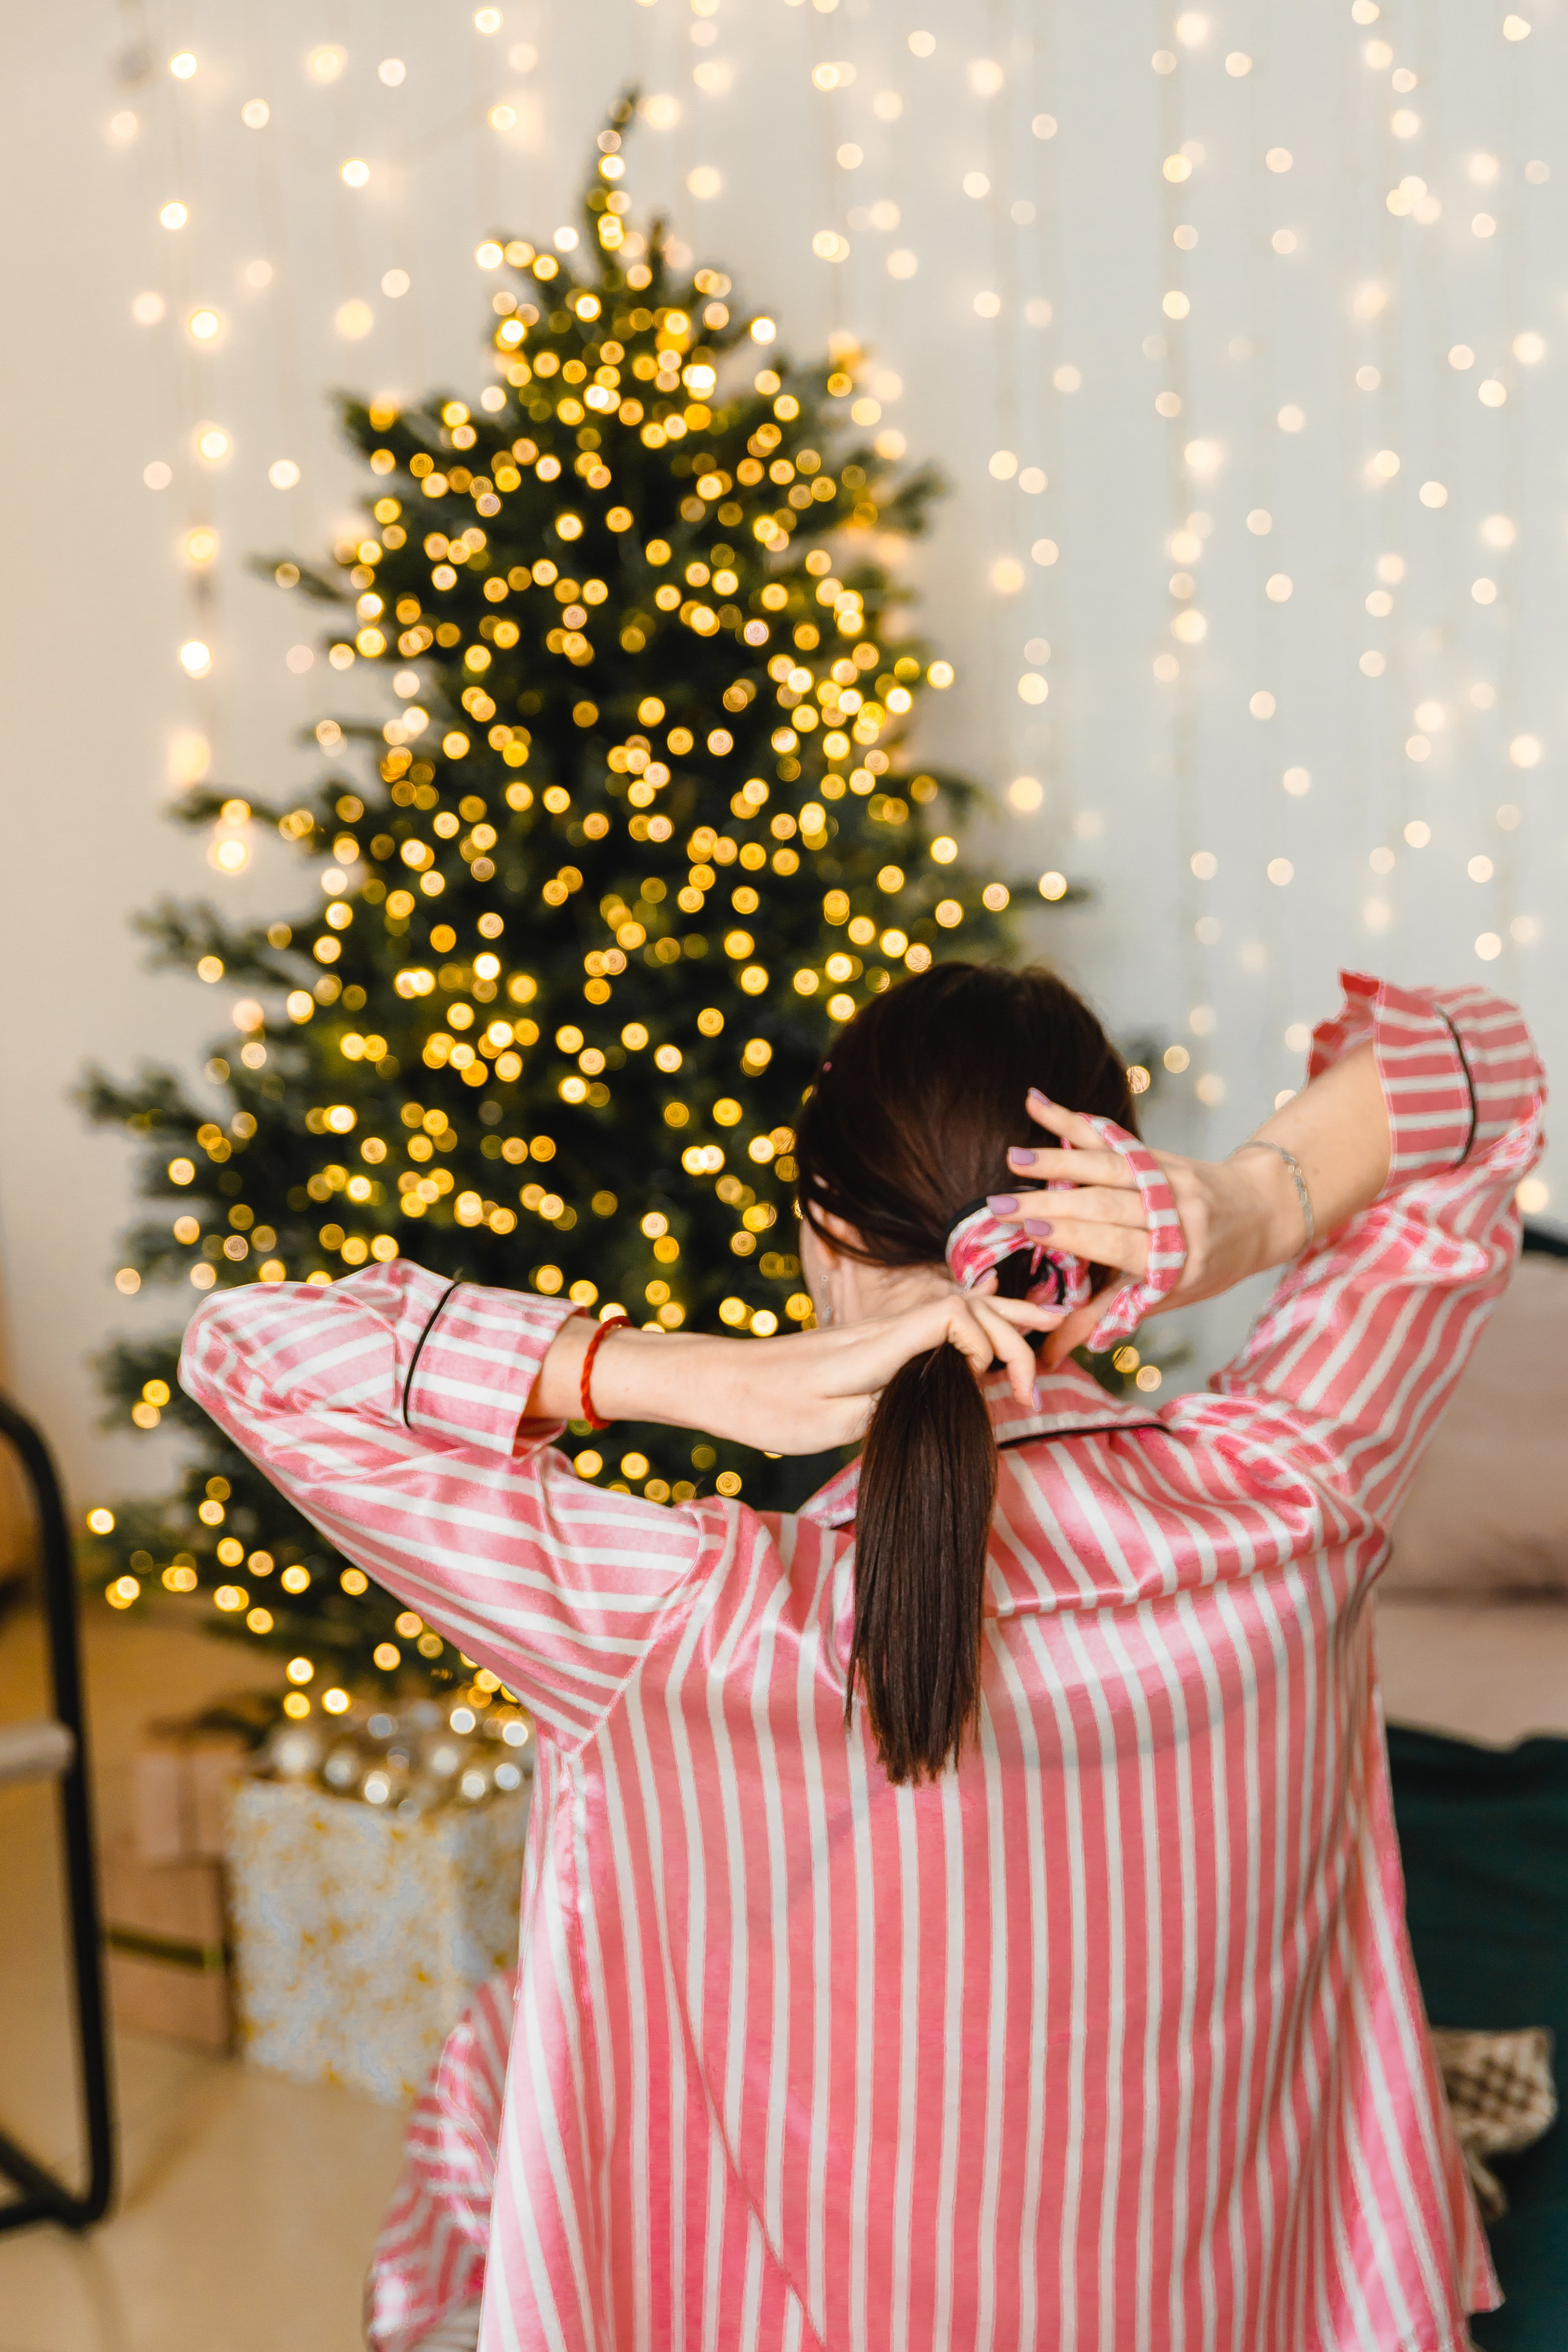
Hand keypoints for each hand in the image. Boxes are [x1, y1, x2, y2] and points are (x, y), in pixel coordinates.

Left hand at [729, 1284, 1064, 1453]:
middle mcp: (883, 1329)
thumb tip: (945, 1394)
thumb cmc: (767, 1407)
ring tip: (1048, 1325)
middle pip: (965, 1306)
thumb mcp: (829, 1424)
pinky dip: (974, 1325)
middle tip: (1053, 1355)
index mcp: (876, 1346)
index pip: (953, 1317)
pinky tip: (992, 1323)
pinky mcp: (872, 1342)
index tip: (1005, 1389)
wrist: (720, 1382)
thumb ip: (891, 1405)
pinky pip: (935, 1324)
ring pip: (953, 1311)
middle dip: (1014, 1326)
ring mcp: (878, 1332)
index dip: (992, 1342)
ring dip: (1002, 1319)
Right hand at [987, 1095, 1286, 1366]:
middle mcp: (1175, 1212)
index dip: (1075, 1237)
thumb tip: (1047, 1352)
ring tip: (1014, 1159)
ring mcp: (1168, 1176)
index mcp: (1177, 1258)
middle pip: (1106, 1204)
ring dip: (1057, 1160)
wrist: (1261, 1212)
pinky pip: (1110, 1135)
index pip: (1119, 1244)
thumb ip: (1104, 1316)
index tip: (1031, 1232)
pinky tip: (1036, 1103)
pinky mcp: (1158, 1151)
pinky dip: (1072, 1120)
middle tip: (1000, 1205)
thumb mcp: (1166, 1298)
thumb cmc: (1208, 1266)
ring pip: (1108, 1166)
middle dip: (1050, 1203)